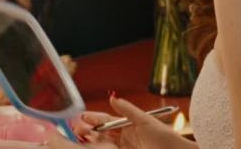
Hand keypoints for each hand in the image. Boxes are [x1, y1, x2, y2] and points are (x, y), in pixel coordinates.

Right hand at [45, 97, 195, 148]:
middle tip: (76, 127)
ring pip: (102, 144)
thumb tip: (112, 96)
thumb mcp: (145, 120)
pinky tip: (91, 145)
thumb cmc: (165, 137)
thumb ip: (127, 110)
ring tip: (80, 135)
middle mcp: (123, 138)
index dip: (94, 118)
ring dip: (90, 140)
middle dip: (87, 130)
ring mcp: (124, 148)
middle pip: (101, 134)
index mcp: (128, 126)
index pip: (106, 121)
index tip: (82, 116)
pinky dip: (99, 147)